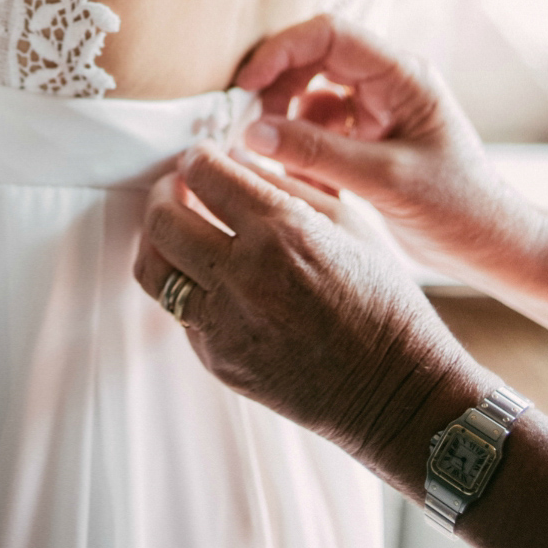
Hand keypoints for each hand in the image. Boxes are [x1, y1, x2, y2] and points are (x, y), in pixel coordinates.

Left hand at [133, 145, 481, 482]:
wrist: (395, 389)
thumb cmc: (384, 302)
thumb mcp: (350, 223)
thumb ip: (288, 185)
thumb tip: (235, 160)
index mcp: (282, 231)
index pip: (204, 174)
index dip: (196, 158)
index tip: (200, 158)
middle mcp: (244, 276)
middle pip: (163, 217)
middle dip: (165, 191)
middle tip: (178, 186)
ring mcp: (225, 324)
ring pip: (152, 268)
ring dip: (157, 239)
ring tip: (177, 228)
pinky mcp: (217, 360)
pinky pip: (179, 311)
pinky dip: (184, 284)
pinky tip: (208, 275)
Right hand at [235, 14, 534, 284]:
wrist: (494, 249)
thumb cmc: (459, 209)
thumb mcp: (385, 180)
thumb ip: (317, 153)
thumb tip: (252, 132)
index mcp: (403, 75)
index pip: (329, 34)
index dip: (281, 52)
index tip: (245, 86)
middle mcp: (389, 83)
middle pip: (313, 60)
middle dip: (276, 91)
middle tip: (249, 129)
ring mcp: (378, 110)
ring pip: (310, 95)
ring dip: (287, 125)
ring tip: (277, 162)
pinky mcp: (369, 138)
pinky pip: (319, 129)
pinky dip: (302, 151)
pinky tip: (305, 183)